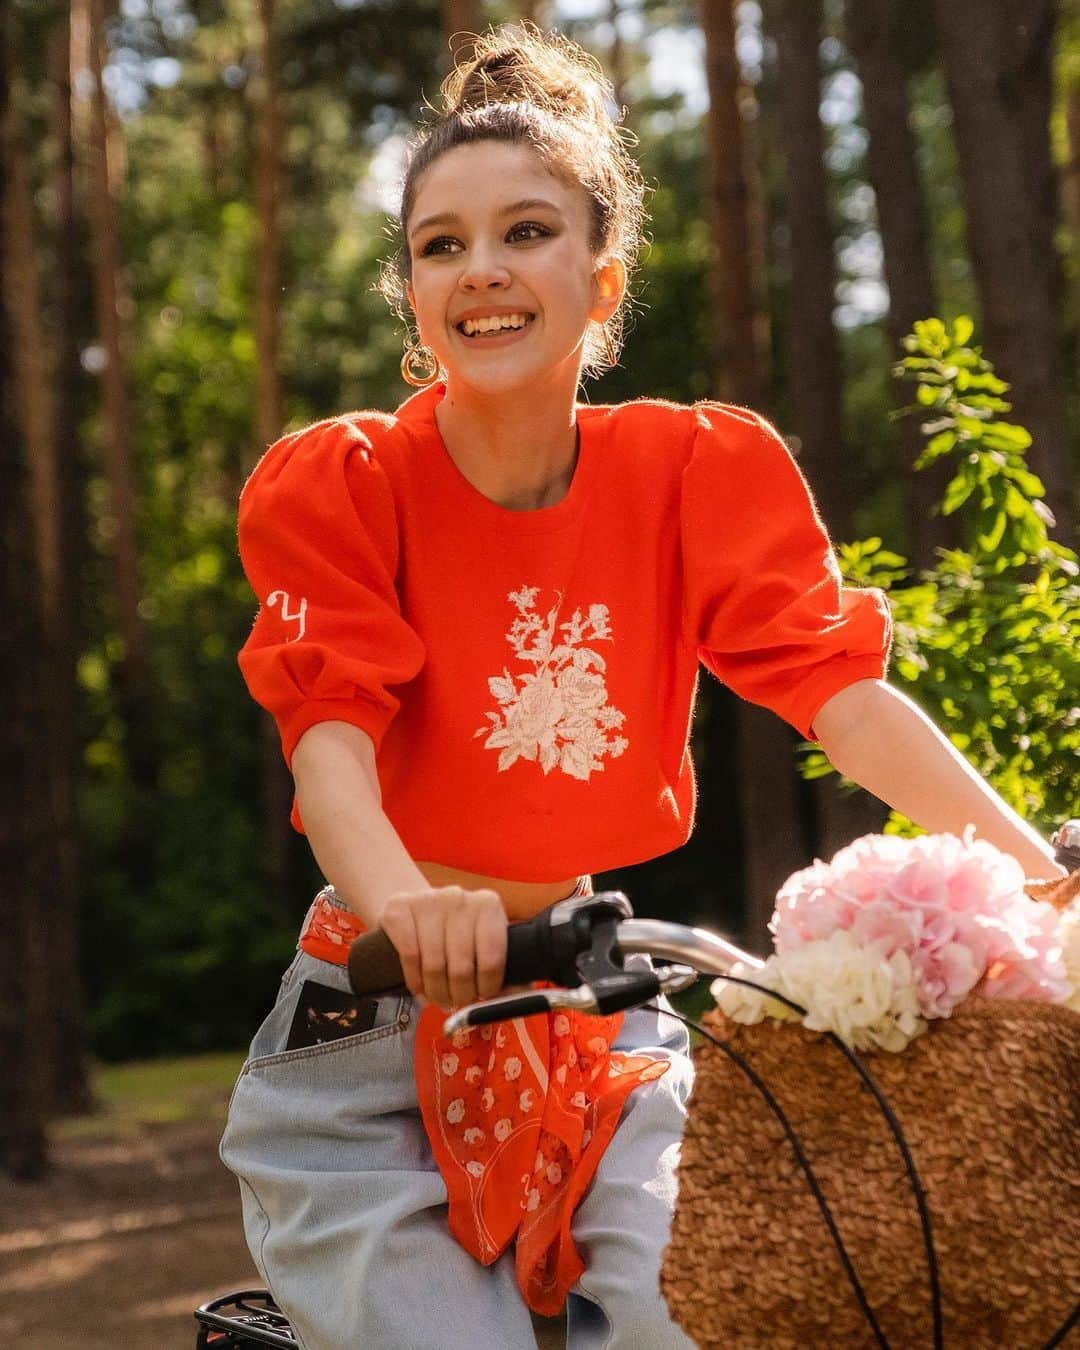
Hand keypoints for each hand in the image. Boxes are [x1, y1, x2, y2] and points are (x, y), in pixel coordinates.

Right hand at [378, 886, 507, 1008]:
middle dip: (460, 995)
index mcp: (488, 904)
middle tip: (457, 1002)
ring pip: (434, 965)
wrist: (416, 909)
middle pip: (461, 966)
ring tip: (439, 999)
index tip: (482, 996)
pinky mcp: (400, 908)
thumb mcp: (483, 944)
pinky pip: (409, 957)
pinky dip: (415, 981)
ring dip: (437, 993)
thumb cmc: (457, 933)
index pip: (492, 958)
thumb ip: (505, 971)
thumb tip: (519, 998)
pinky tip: (420, 988)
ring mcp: (428, 900)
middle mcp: (459, 897)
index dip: (488, 987)